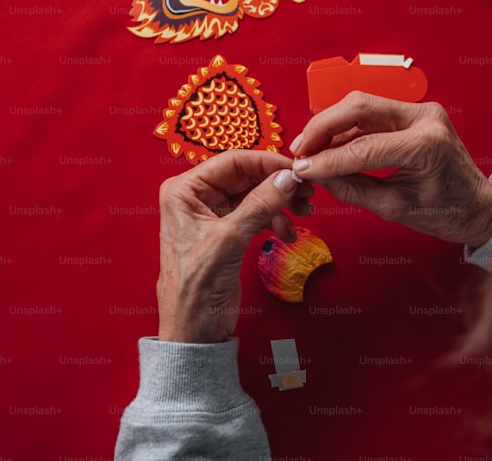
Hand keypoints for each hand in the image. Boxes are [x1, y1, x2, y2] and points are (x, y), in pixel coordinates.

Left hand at [156, 150, 312, 342]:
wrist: (195, 329)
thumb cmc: (194, 288)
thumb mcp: (229, 239)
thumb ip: (260, 204)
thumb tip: (287, 177)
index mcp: (185, 190)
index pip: (232, 161)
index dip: (267, 163)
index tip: (295, 169)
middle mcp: (197, 197)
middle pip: (246, 176)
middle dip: (277, 184)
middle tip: (306, 191)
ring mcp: (213, 214)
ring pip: (255, 195)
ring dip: (280, 203)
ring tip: (303, 212)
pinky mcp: (227, 232)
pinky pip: (257, 214)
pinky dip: (275, 220)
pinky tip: (287, 233)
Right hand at [290, 91, 491, 247]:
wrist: (479, 205)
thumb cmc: (446, 212)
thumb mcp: (394, 208)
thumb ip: (351, 189)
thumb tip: (314, 175)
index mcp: (427, 144)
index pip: (364, 146)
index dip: (327, 159)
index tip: (301, 169)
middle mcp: (425, 117)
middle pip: (359, 106)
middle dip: (322, 127)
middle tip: (298, 151)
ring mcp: (421, 110)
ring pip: (361, 105)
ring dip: (330, 126)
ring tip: (308, 150)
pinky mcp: (414, 112)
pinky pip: (371, 114)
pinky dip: (346, 130)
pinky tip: (328, 147)